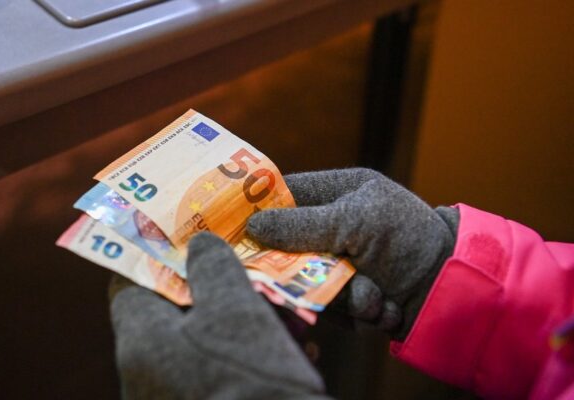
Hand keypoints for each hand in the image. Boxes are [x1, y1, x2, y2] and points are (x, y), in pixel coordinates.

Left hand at [109, 232, 328, 399]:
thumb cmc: (251, 381)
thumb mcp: (235, 311)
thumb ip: (212, 268)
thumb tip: (199, 244)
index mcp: (140, 341)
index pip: (127, 283)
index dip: (155, 254)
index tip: (183, 236)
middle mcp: (143, 375)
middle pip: (168, 313)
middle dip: (212, 288)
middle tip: (248, 271)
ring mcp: (169, 399)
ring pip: (200, 345)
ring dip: (240, 322)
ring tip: (283, 314)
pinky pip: (217, 377)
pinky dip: (247, 357)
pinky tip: (290, 351)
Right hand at [247, 168, 457, 338]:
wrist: (457, 289)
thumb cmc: (409, 239)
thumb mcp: (356, 221)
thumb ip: (302, 224)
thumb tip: (251, 226)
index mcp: (339, 191)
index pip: (284, 192)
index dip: (260, 208)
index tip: (238, 227)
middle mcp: (336, 225)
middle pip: (288, 246)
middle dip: (309, 268)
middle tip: (327, 274)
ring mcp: (343, 262)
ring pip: (309, 283)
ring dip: (345, 295)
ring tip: (376, 293)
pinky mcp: (351, 294)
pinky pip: (331, 308)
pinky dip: (359, 311)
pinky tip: (385, 305)